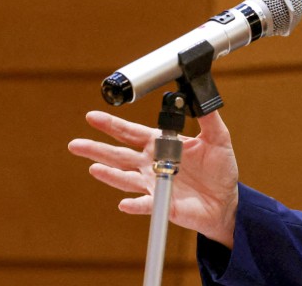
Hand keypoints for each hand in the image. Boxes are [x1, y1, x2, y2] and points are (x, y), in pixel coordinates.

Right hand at [68, 110, 239, 246]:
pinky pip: (146, 204)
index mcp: (162, 144)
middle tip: (75, 143)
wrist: (226, 199)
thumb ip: (208, 119)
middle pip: (119, 154)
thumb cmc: (219, 169)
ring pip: (126, 178)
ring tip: (93, 168)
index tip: (92, 116)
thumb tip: (201, 98)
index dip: (112, 125)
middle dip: (97, 148)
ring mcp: (154, 184)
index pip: (131, 132)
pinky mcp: (162, 204)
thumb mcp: (218, 139)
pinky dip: (135, 204)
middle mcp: (152, 164)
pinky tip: (124, 203)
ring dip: (109, 174)